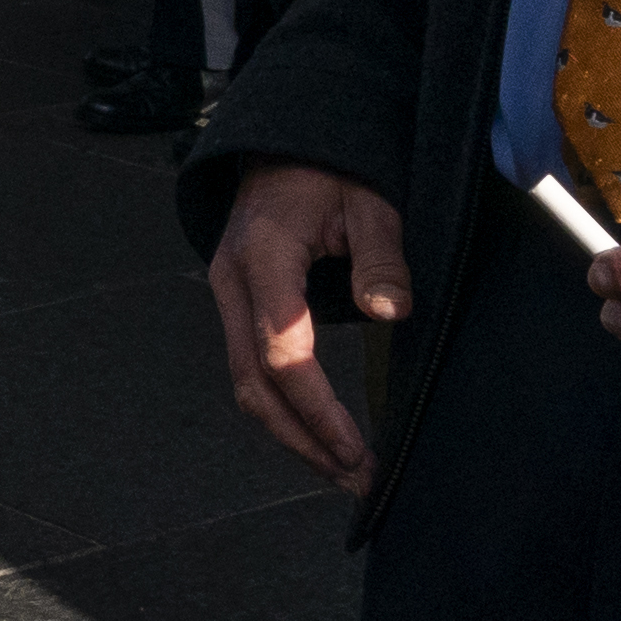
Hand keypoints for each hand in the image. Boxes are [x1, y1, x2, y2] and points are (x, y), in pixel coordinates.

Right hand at [208, 160, 412, 492]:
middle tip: (357, 479)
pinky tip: (319, 432)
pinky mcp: (237, 304)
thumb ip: (381, 257)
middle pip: (253, 382)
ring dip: (291, 433)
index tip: (358, 449)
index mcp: (264, 255)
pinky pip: (251, 366)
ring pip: (246, 382)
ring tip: (343, 471)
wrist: (285, 141)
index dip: (318, 409)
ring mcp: (227, 293)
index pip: (281, 352)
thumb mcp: (371, 201)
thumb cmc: (335, 169)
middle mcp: (232, 280)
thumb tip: (392, 313)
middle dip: (303, 440)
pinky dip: (283, 407)